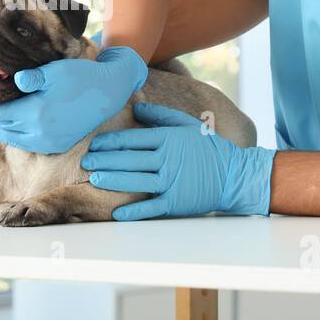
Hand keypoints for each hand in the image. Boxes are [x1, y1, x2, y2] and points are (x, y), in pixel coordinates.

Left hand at [0, 45, 147, 153]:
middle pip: (1, 125)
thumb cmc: (80, 77)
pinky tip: (8, 127)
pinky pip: (26, 144)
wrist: (107, 93)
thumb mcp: (54, 72)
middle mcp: (39, 131)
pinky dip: (13, 136)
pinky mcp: (55, 146)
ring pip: (12, 137)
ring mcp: (48, 142)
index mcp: (36, 111)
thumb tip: (12, 78)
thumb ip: (31, 78)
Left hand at [81, 102, 274, 219]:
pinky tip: (117, 213)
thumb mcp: (186, 125)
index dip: (110, 142)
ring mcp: (172, 182)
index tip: (93, 145)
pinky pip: (151, 207)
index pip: (133, 139)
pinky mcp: (176, 202)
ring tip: (94, 179)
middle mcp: (168, 160)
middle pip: (129, 160)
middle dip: (105, 161)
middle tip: (85, 162)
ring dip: (113, 181)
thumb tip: (135, 106)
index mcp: (169, 139)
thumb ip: (160, 115)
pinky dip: (134, 211)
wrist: (234, 175)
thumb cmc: (207, 148)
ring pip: (136, 181)